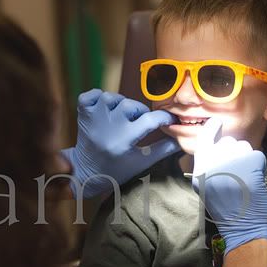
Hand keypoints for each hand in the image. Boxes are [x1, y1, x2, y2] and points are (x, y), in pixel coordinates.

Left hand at [61, 89, 179, 197]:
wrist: (84, 172)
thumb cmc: (116, 170)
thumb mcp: (141, 163)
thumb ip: (162, 150)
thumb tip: (183, 141)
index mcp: (123, 140)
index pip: (150, 120)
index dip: (164, 118)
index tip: (170, 120)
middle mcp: (107, 126)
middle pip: (131, 105)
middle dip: (140, 112)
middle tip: (140, 123)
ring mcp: (93, 118)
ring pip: (113, 97)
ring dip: (121, 103)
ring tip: (123, 117)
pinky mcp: (82, 113)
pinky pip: (92, 94)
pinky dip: (100, 97)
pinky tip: (106, 109)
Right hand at [192, 118, 266, 254]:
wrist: (246, 228)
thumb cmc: (227, 211)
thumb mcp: (205, 189)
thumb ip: (207, 167)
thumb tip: (214, 146)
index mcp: (201, 169)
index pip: (204, 137)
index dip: (211, 128)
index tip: (217, 124)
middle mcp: (214, 162)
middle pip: (226, 142)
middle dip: (234, 152)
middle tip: (237, 171)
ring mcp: (233, 161)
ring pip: (243, 146)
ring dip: (247, 158)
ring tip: (246, 178)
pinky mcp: (251, 162)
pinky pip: (257, 154)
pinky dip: (259, 165)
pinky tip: (255, 180)